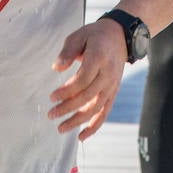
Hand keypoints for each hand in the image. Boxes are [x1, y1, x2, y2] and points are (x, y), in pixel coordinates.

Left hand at [49, 18, 126, 139]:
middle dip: (68, 108)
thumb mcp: (79, 36)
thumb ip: (68, 52)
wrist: (121, 36)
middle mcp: (108, 74)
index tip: (52, 97)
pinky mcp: (113, 92)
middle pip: (87, 96)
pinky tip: (81, 136)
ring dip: (78, 121)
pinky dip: (94, 126)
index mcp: (99, 58)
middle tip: (51, 114)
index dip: (67, 91)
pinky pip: (105, 112)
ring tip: (61, 128)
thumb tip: (57, 68)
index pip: (82, 80)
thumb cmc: (95, 36)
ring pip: (96, 108)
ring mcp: (112, 85)